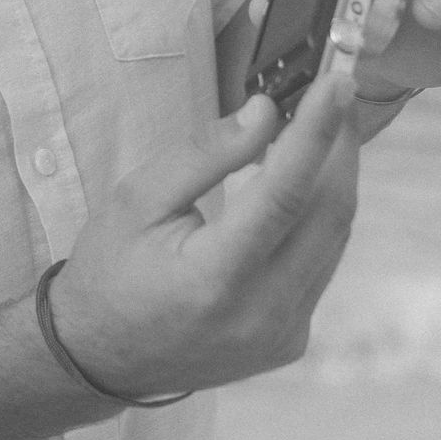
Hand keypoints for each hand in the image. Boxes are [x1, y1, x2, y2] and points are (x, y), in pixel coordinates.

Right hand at [49, 77, 360, 399]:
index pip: (284, 195)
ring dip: (333, 180)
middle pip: (327, 214)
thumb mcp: (137, 199)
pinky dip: (317, 219)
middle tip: (338, 94)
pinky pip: (321, 264)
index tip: (338, 84)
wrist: (101, 355)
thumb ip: (204, 155)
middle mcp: (260, 314)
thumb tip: (266, 112)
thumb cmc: (111, 269)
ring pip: (333, 239)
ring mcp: (282, 334)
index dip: (315, 134)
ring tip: (322, 131)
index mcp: (214, 279)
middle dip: (339, 147)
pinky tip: (301, 188)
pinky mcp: (291, 340)